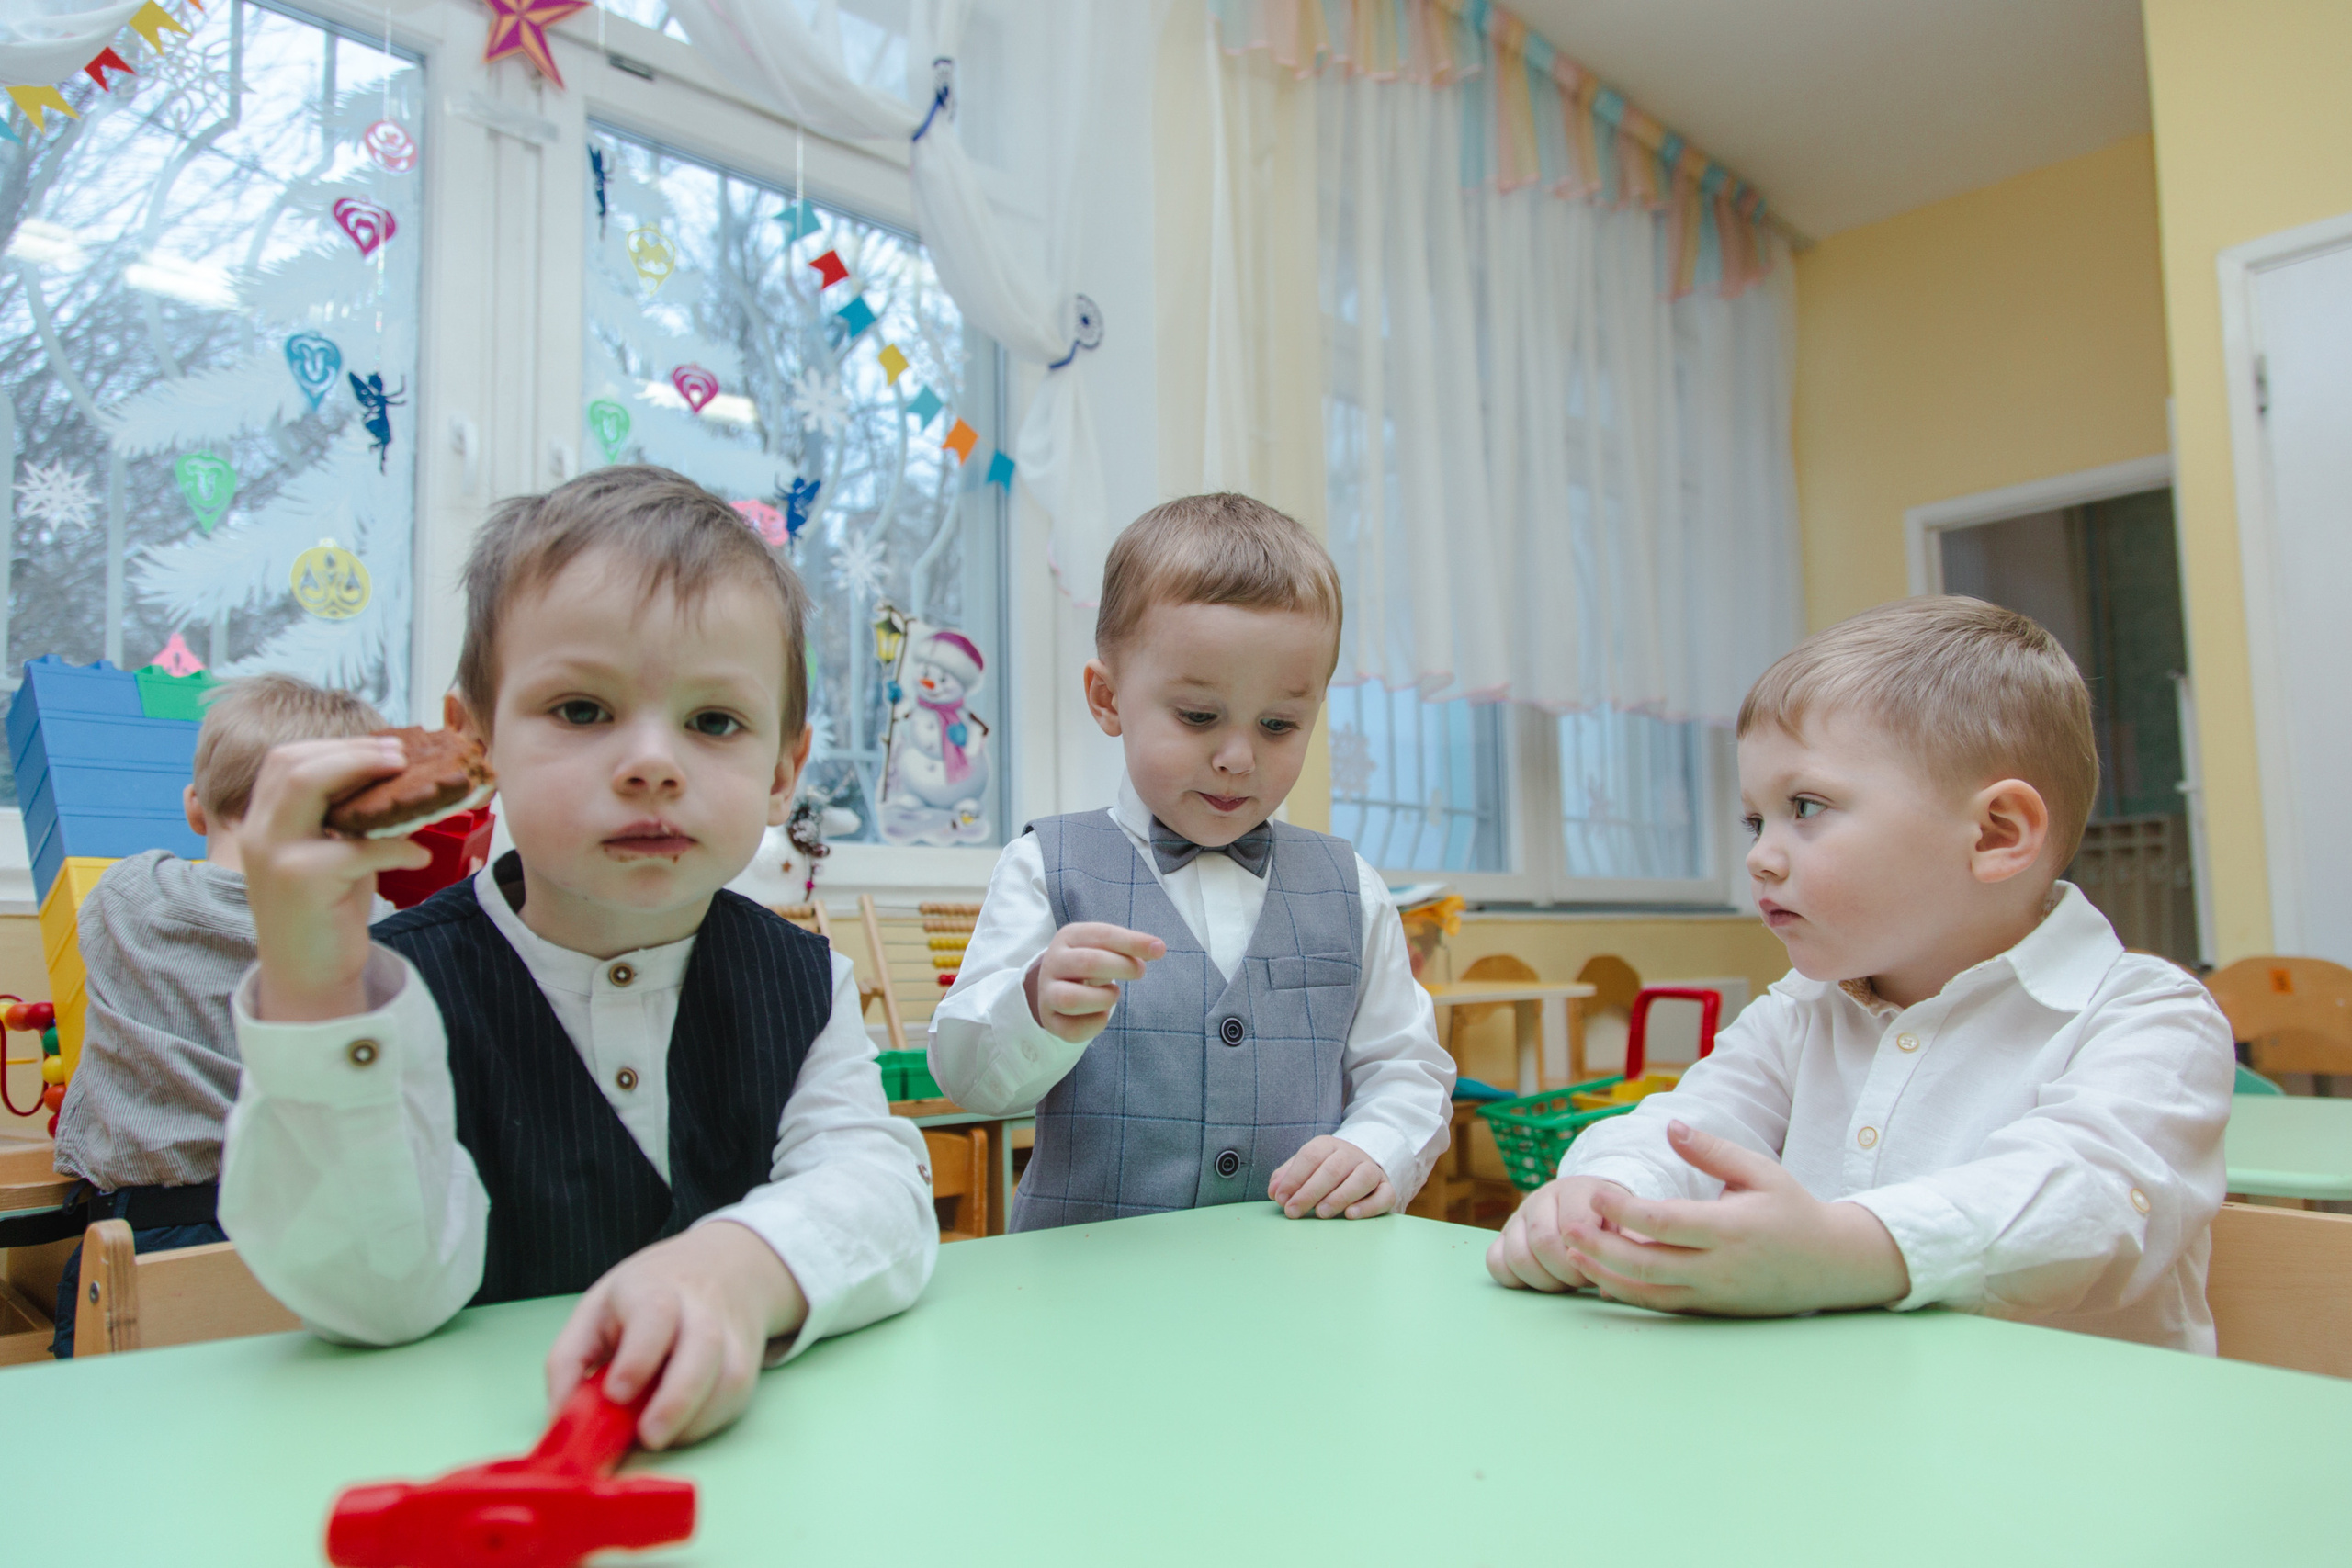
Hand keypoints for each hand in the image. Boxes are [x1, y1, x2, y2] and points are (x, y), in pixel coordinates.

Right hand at [239, 737, 431, 1021]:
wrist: (309, 977)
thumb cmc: (326, 910)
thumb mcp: (330, 854)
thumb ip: (345, 817)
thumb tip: (395, 776)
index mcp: (263, 821)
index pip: (286, 760)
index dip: (337, 746)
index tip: (383, 746)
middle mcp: (260, 832)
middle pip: (294, 763)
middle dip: (352, 750)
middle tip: (400, 754)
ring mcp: (276, 855)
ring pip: (308, 785)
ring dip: (363, 771)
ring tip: (406, 776)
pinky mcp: (303, 882)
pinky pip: (357, 846)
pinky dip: (396, 845)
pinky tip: (418, 854)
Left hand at [545, 1220, 807, 1449]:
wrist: (723, 1267)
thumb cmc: (647, 1295)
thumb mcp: (596, 1310)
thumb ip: (570, 1360)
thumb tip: (560, 1416)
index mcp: (653, 1287)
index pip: (655, 1315)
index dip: (639, 1357)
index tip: (617, 1394)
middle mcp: (700, 1305)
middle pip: (702, 1345)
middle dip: (677, 1398)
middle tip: (649, 1436)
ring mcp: (730, 1332)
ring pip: (730, 1374)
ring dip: (697, 1417)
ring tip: (661, 1437)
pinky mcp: (748, 1360)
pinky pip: (738, 1395)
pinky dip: (711, 1420)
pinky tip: (683, 1428)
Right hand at [1024, 922, 1166, 1044]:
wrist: (1056, 984)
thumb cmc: (1089, 962)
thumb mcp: (1105, 947)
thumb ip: (1129, 946)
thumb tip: (1158, 948)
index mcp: (1069, 937)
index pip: (1101, 935)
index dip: (1132, 942)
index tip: (1159, 950)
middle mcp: (1053, 962)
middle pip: (1088, 963)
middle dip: (1122, 967)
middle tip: (1139, 972)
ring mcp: (1047, 993)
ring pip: (1070, 999)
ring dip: (1103, 998)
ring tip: (1113, 994)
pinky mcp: (1049, 1020)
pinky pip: (1071, 1030)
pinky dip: (1094, 1025)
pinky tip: (1101, 1014)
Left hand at [1268, 1136, 1393, 1218]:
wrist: (1363, 1164)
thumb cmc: (1326, 1170)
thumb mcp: (1305, 1167)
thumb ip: (1287, 1177)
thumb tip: (1273, 1191)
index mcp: (1327, 1145)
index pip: (1310, 1156)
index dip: (1294, 1178)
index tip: (1281, 1199)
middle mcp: (1351, 1155)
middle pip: (1333, 1169)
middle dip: (1310, 1192)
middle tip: (1294, 1211)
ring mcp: (1372, 1170)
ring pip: (1361, 1179)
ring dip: (1339, 1197)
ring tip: (1321, 1214)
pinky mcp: (1386, 1188)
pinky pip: (1384, 1195)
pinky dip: (1368, 1206)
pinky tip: (1350, 1215)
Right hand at [1486, 1176, 1626, 1290]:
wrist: (1591, 1201)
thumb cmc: (1611, 1220)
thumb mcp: (1626, 1225)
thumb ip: (1625, 1251)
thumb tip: (1606, 1293)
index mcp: (1576, 1189)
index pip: (1573, 1224)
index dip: (1586, 1256)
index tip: (1598, 1266)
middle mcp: (1541, 1197)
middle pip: (1542, 1242)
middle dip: (1567, 1273)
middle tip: (1583, 1279)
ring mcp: (1518, 1216)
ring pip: (1517, 1256)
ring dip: (1544, 1280)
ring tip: (1565, 1281)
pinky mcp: (1504, 1236)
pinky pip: (1494, 1262)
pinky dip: (1516, 1279)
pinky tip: (1541, 1278)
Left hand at [1558, 1120, 1910, 1316]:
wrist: (1833, 1266)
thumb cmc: (1793, 1210)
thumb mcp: (1759, 1172)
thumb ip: (1712, 1151)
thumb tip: (1670, 1126)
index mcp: (1731, 1228)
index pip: (1666, 1222)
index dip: (1625, 1209)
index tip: (1596, 1191)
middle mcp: (1720, 1267)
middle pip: (1648, 1264)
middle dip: (1602, 1248)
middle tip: (1568, 1229)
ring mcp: (1715, 1294)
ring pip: (1650, 1292)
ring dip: (1607, 1275)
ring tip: (1573, 1254)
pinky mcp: (1712, 1310)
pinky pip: (1663, 1306)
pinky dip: (1629, 1294)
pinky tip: (1601, 1278)